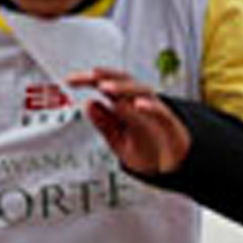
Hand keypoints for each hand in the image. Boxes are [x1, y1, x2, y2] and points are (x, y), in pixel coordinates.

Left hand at [74, 69, 191, 175]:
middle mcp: (140, 102)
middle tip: (90, 76)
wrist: (173, 166)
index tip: (69, 81)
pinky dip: (150, 107)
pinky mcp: (169, 124)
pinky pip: (160, 112)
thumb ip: (104, 124)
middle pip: (123, 81)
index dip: (88, 80)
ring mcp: (155, 111)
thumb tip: (89, 105)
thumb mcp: (118, 140)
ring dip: (123, 88)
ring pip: (141, 91)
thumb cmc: (148, 149)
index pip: (106, 84)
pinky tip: (138, 104)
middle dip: (105, 76)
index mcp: (125, 104)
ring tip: (106, 88)